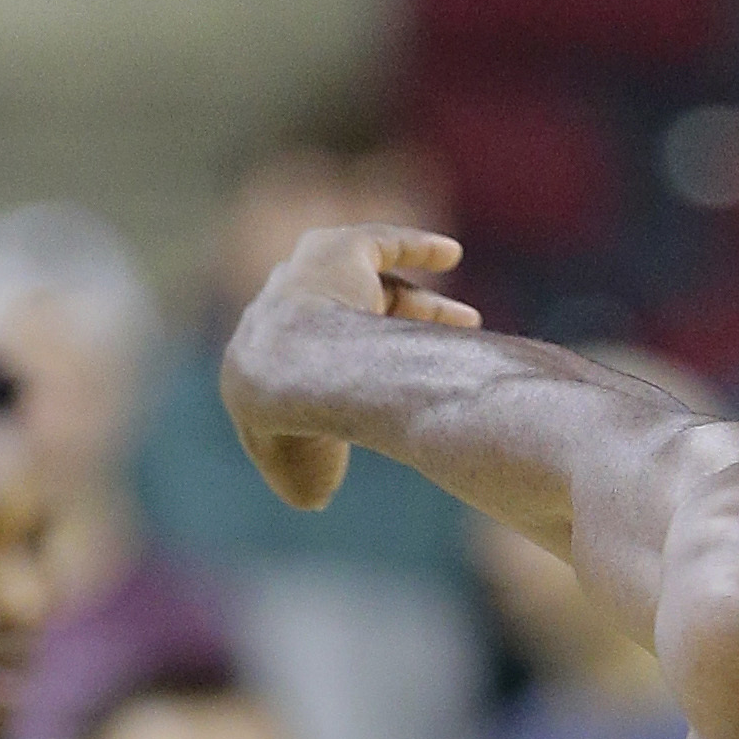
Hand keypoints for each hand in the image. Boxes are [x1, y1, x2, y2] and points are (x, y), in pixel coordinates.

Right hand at [220, 225, 480, 511]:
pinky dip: (416, 245)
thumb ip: (309, 478)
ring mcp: (309, 276)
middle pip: (353, 319)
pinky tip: (453, 253)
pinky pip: (382, 241)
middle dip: (397, 336)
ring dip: (422, 302)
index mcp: (271, 360)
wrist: (285, 382)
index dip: (356, 379)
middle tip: (438, 353)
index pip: (319, 361)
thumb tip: (315, 497)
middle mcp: (284, 309)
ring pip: (375, 285)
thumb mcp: (301, 473)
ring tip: (467, 319)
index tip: (393, 398)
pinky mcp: (337, 250)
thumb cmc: (293, 437)